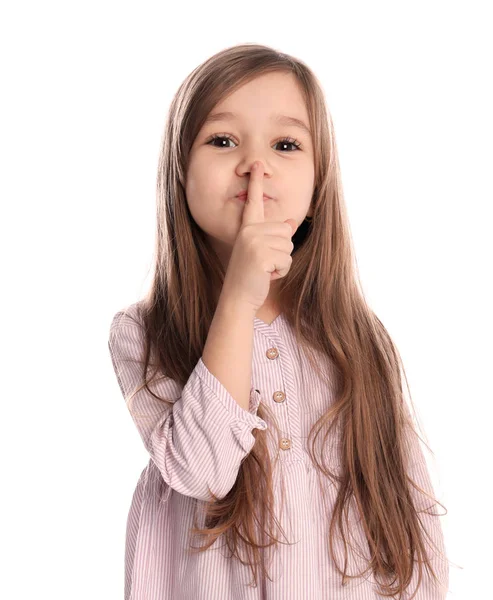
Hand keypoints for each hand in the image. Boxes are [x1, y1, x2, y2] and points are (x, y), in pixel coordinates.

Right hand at [221, 161, 298, 312]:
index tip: (258, 164)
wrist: (237, 297)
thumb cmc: (250, 276)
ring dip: (281, 263)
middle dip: (282, 251)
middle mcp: (249, 231)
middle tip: (263, 264)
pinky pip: (286, 260)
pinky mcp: (261, 254)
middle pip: (286, 231)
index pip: (254, 202)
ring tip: (264, 270)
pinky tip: (265, 276)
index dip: (256, 182)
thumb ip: (274, 237)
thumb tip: (290, 223)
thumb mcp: (261, 253)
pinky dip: (280, 272)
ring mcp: (254, 242)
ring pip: (288, 246)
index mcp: (247, 228)